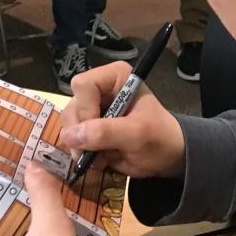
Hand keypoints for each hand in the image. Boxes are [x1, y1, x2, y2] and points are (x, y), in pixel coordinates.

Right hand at [60, 62, 185, 178]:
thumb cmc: (159, 138)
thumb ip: (106, 132)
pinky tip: (100, 159)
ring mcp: (92, 109)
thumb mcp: (137, 133)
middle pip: (72, 107)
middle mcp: (99, 89)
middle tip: (96, 152)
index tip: (97, 130)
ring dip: (81, 146)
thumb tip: (70, 136)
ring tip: (102, 157)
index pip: (83, 85)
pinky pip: (72, 140)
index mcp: (114, 77)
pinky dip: (82, 153)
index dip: (86, 110)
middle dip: (81, 133)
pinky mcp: (88, 128)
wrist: (166, 157)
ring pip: (69, 125)